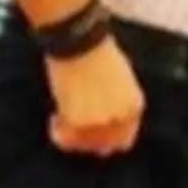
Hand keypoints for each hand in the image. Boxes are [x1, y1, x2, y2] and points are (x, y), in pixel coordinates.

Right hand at [46, 36, 144, 154]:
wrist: (79, 41)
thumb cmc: (97, 52)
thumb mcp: (121, 80)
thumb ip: (117, 103)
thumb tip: (105, 120)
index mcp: (134, 107)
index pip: (124, 140)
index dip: (105, 138)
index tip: (92, 132)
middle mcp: (119, 118)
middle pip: (103, 146)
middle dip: (88, 140)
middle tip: (74, 129)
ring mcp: (99, 122)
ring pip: (82, 145)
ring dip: (71, 136)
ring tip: (61, 119)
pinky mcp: (77, 122)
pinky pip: (65, 138)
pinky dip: (57, 132)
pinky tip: (54, 119)